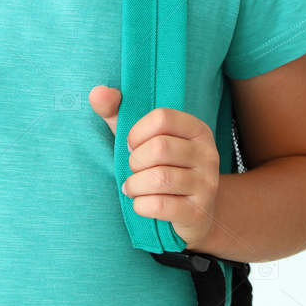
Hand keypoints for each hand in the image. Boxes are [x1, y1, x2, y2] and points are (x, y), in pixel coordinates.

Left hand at [88, 85, 219, 248]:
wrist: (193, 213)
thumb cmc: (160, 168)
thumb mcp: (140, 139)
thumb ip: (116, 113)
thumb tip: (97, 92)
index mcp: (197, 129)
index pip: (162, 118)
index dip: (137, 132)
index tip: (132, 145)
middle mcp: (208, 153)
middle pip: (160, 148)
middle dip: (135, 161)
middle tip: (134, 169)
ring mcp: (207, 184)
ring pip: (160, 178)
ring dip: (134, 185)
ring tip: (132, 188)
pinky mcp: (199, 212)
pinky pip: (160, 205)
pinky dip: (140, 205)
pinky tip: (140, 204)